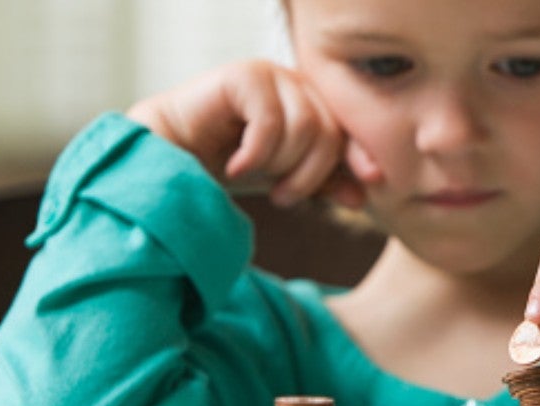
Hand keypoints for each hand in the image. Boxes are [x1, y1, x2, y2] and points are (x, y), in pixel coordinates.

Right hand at [125, 60, 379, 207]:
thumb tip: (361, 197)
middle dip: (307, 173)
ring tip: (253, 177)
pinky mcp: (242, 76)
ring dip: (280, 165)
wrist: (170, 162)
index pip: (348, 129)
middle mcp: (294, 83)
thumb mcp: (282, 180)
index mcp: (310, 103)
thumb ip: (322, 183)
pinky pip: (272, 120)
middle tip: (281, 196)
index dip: (358, 155)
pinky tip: (235, 167)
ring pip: (306, 127)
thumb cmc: (225, 167)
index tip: (370, 182)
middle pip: (329, 132)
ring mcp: (269, 76)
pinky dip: (256, 154)